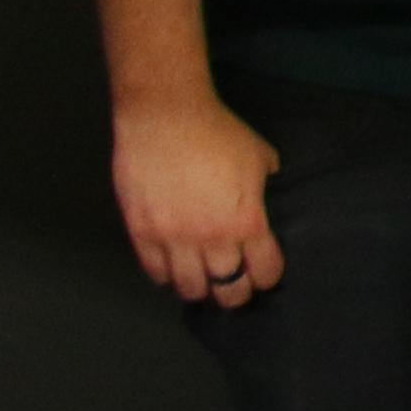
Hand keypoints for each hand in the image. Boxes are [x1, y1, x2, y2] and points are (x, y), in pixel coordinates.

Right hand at [114, 94, 283, 307]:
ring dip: (199, 288)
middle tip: (235, 290)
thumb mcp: (259, 157)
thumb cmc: (215, 131)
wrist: (166, 116)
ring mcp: (174, 238)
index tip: (264, 275)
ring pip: (189, 288)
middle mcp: (212, 238)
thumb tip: (268, 193)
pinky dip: (166, 275)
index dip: (267, 277)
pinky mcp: (142, 232)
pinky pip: (155, 272)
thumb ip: (265, 185)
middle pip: (228, 290)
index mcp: (247, 222)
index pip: (263, 271)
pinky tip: (172, 268)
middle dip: (235, 294)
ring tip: (203, 282)